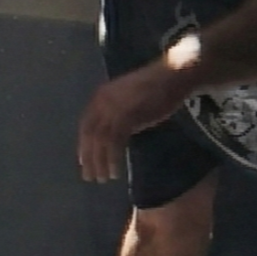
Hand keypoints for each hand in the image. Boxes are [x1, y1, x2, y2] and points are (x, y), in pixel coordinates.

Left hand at [78, 60, 189, 180]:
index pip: (86, 125)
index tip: (84, 162)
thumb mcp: (128, 102)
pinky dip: (113, 158)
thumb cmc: (155, 89)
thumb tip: (113, 138)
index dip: (83, 145)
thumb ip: (118, 117)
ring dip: (100, 162)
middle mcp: (102, 102)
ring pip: (100, 140)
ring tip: (104, 178)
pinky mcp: (127, 116)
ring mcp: (114, 108)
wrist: (172, 76)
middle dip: (89, 158)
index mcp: (100, 96)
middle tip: (90, 177)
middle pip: (89, 135)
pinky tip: (115, 171)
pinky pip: (114, 142)